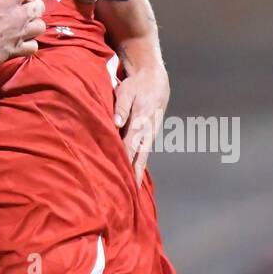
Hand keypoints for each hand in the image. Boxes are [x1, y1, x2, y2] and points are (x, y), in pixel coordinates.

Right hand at [0, 0, 45, 69]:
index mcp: (6, 3)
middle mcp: (18, 18)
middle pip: (39, 6)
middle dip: (32, 2)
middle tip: (21, 5)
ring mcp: (20, 35)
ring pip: (41, 26)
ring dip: (34, 22)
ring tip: (24, 22)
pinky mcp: (17, 50)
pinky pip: (34, 46)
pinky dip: (30, 43)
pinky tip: (22, 40)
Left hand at [114, 62, 169, 185]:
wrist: (156, 79)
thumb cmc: (138, 85)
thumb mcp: (127, 91)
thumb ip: (120, 107)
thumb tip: (116, 123)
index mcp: (140, 122)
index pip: (129, 147)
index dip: (125, 162)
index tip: (121, 177)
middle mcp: (147, 132)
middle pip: (140, 158)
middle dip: (135, 176)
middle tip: (131, 194)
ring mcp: (150, 134)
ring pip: (143, 157)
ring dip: (137, 172)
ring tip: (132, 190)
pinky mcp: (149, 134)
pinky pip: (143, 152)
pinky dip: (139, 164)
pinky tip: (134, 174)